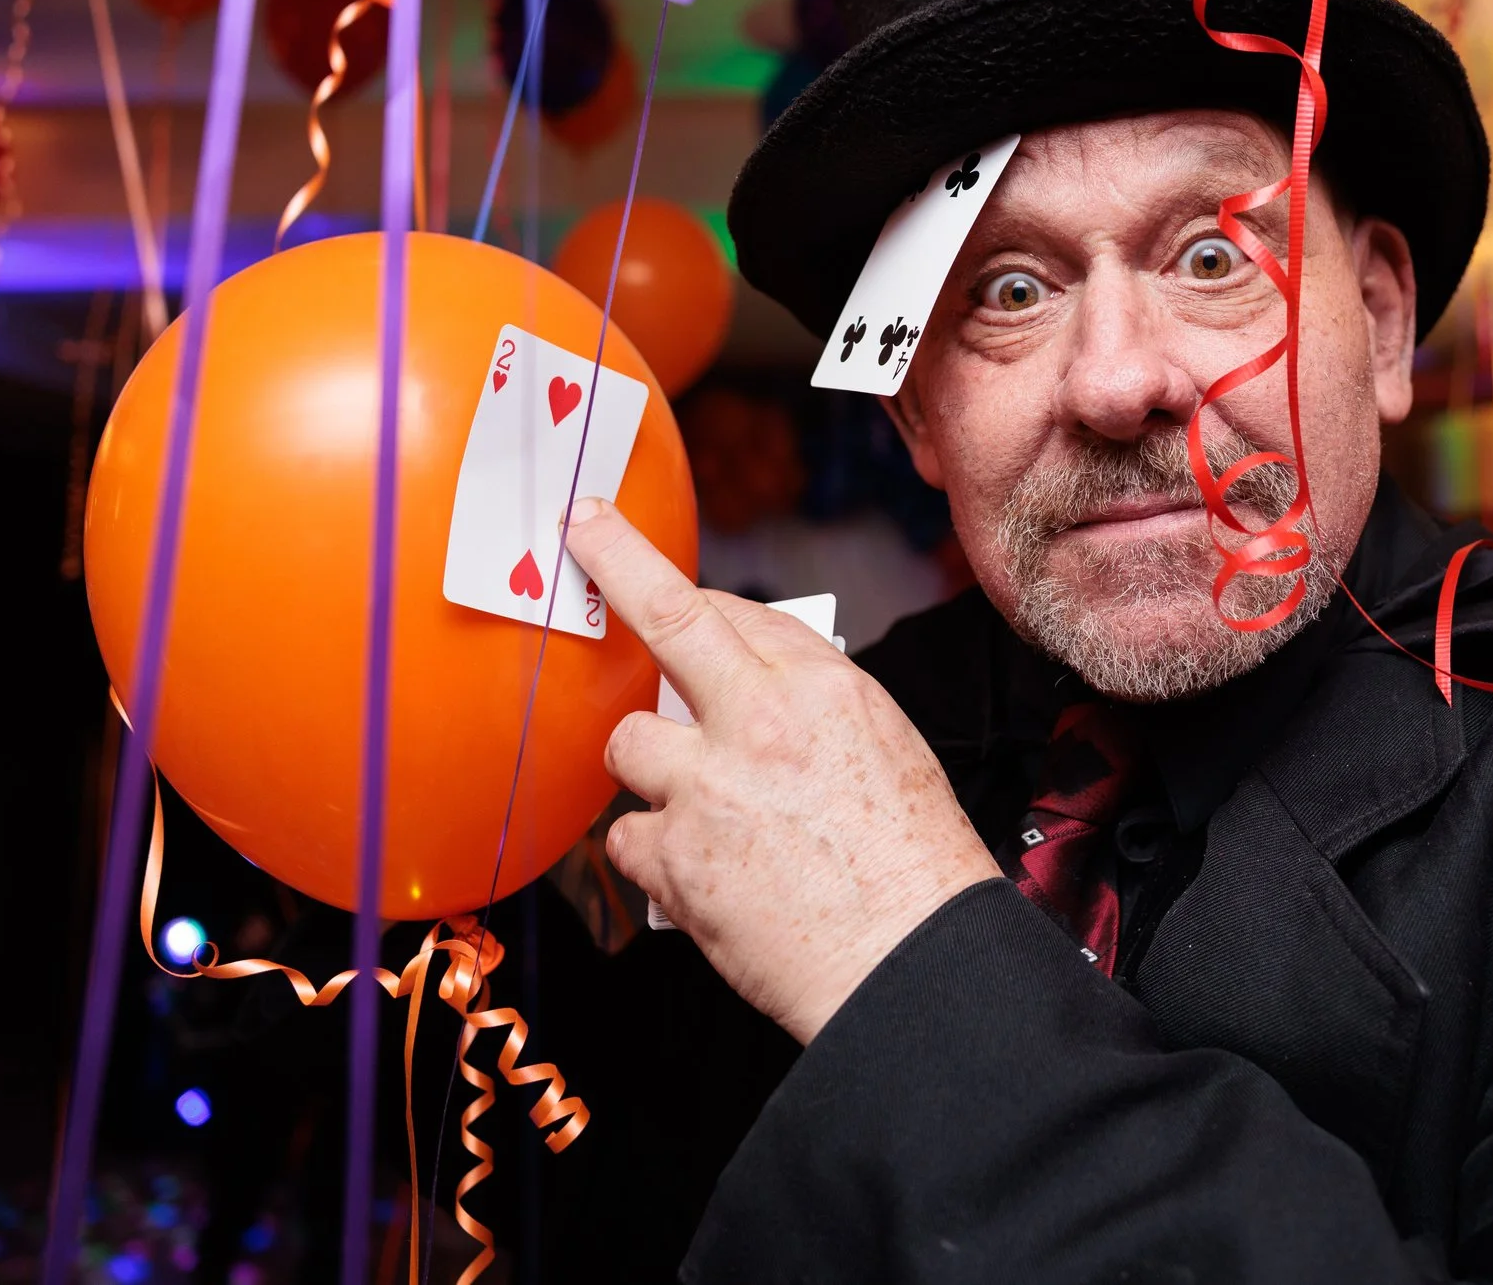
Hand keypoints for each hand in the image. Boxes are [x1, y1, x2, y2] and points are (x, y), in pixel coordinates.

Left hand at [564, 497, 1002, 1043]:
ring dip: (650, 770)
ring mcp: (708, 786)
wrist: (910, 960)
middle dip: (616, 563)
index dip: (685, 596)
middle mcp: (759, 721)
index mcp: (822, 687)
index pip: (734, 612)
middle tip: (580, 532)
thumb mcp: (883, 748)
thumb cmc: (912, 863)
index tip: (644, 563)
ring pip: (629, 742)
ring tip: (696, 809)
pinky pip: (626, 837)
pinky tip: (698, 873)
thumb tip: (742, 679)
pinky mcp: (674, 857)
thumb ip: (806, 705)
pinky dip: (654, 855)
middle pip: (666, 620)